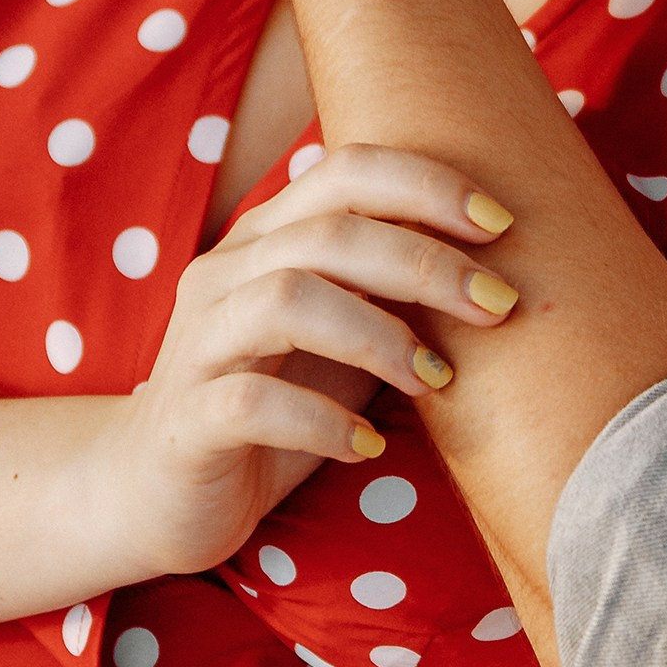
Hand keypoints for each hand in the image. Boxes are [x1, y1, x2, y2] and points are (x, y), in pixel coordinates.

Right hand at [81, 145, 519, 585]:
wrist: (161, 495)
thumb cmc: (276, 406)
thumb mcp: (344, 341)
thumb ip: (395, 296)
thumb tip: (505, 269)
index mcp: (266, 240)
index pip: (345, 171)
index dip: (426, 184)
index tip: (502, 223)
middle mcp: (226, 276)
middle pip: (329, 232)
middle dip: (426, 261)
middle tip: (499, 304)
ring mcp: (199, 346)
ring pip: (287, 301)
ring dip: (379, 336)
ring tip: (437, 381)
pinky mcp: (187, 421)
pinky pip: (252, 402)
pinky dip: (322, 422)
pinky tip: (368, 446)